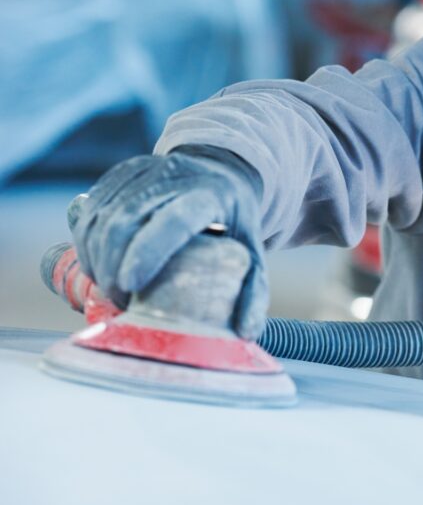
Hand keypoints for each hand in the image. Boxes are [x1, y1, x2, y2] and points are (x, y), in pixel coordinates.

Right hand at [71, 145, 267, 339]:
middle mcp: (172, 177)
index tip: (131, 285)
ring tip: (113, 290)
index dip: (147, 252)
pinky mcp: (118, 176)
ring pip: (102, 220)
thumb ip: (254, 290)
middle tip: (123, 303)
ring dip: (98, 262)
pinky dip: (87, 246)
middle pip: (126, 223)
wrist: (220, 172)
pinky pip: (90, 214)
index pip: (174, 220)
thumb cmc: (234, 219)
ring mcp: (141, 172)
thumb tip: (245, 332)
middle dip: (114, 269)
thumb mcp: (251, 250)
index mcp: (209, 195)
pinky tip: (100, 268)